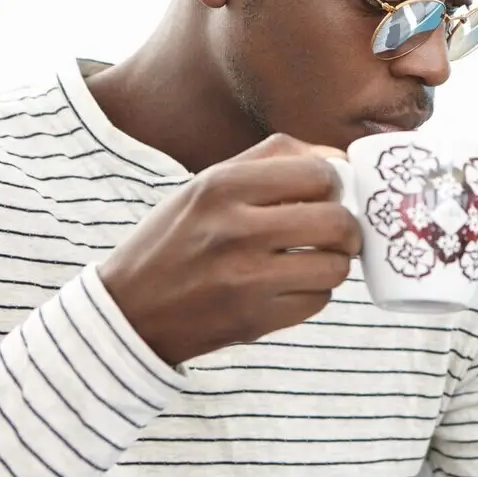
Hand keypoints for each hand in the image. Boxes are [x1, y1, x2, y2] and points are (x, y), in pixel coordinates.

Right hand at [99, 133, 360, 365]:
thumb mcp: (208, 183)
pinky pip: (318, 301)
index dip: (335, 185)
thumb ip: (274, 159)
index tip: (327, 195)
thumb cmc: (178, 238)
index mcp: (222, 185)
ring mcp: (245, 278)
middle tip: (337, 233)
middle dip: (347, 228)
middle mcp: (234, 229)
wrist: (130, 309)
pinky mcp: (254, 319)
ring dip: (333, 263)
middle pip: (337, 221)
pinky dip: (313, 294)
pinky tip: (289, 286)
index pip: (319, 174)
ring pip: (335, 266)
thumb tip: (339, 157)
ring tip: (314, 260)